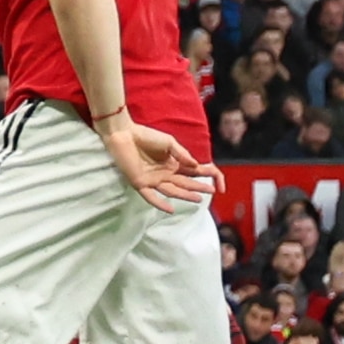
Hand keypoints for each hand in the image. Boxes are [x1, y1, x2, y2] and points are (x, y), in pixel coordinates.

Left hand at [97, 113, 217, 216]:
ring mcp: (154, 179)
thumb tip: (196, 165)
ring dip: (185, 195)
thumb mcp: (169, 142)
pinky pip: (151, 197)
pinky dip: (160, 203)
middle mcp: (166, 173)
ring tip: (198, 199)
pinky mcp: (140, 183)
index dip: (210, 177)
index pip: (196, 172)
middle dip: (199, 187)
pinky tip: (171, 209)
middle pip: (186, 183)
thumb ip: (182, 154)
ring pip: (173, 191)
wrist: (123, 133)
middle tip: (211, 191)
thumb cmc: (145, 136)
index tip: (220, 184)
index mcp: (175, 163)